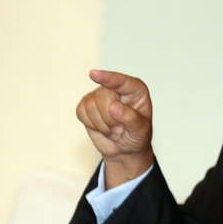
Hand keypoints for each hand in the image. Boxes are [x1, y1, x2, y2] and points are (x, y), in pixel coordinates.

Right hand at [75, 69, 154, 187]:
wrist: (125, 149)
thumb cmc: (137, 136)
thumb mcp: (141, 131)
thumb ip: (131, 118)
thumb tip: (113, 106)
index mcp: (135, 89)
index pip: (120, 81)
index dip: (107, 78)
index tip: (93, 74)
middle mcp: (116, 88)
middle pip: (102, 95)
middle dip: (109, 118)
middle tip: (120, 129)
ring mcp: (99, 95)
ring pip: (90, 105)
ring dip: (102, 125)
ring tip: (113, 129)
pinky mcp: (86, 105)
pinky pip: (81, 112)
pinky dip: (91, 125)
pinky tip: (102, 128)